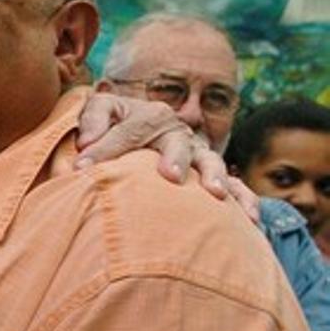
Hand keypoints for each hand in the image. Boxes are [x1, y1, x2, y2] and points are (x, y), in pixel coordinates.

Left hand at [75, 89, 230, 197]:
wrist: (134, 130)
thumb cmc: (112, 123)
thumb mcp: (99, 110)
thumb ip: (92, 120)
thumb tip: (86, 143)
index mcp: (151, 116)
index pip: (129, 132)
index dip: (105, 149)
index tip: (80, 168)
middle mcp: (179, 134)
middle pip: (179, 143)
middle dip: (176, 158)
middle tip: (170, 176)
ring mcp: (198, 155)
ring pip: (210, 162)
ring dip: (215, 176)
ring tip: (215, 194)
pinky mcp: (211, 177)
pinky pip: (236, 187)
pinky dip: (245, 200)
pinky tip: (249, 220)